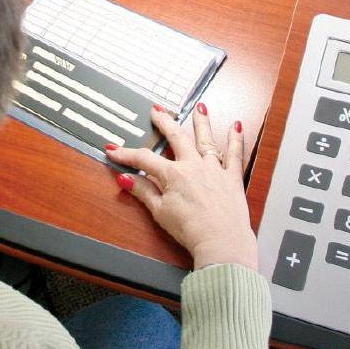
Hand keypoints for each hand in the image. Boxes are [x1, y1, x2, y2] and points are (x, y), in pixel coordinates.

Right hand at [108, 105, 257, 270]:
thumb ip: (143, 192)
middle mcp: (193, 166)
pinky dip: (236, 140)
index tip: (112, 149)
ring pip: (206, 140)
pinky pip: (234, 155)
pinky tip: (236, 126)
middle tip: (157, 111)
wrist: (222, 242)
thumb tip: (125, 178)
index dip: (126, 154)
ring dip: (202, 122)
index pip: (144, 159)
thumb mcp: (160, 212)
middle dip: (165, 123)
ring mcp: (214, 170)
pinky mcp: (232, 178)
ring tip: (200, 106)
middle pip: (176, 138)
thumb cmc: (190, 230)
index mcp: (173, 174)